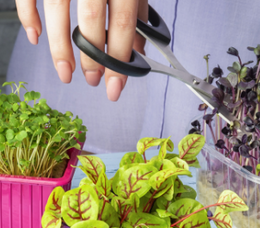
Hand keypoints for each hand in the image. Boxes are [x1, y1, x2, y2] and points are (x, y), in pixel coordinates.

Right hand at [15, 0, 148, 100]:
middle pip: (89, 22)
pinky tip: (35, 38)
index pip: (122, 25)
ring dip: (59, 48)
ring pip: (56, 12)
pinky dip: (27, 17)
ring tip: (66, 73)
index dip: (118, 59)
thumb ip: (137, 14)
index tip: (115, 88)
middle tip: (93, 80)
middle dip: (91, 58)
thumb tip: (138, 51)